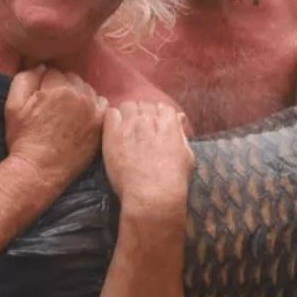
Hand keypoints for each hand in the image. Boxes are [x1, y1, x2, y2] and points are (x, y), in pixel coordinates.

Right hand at [5, 65, 105, 190]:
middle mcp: (82, 96)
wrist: (40, 170)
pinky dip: (92, 106)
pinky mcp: (102, 124)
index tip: (39, 97)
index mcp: (60, 88)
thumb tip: (42, 67)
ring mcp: (95, 110)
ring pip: (87, 90)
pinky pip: (101, 104)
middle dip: (62, 87)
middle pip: (73, 79)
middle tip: (51, 106)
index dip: (44, 83)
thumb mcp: (13, 105)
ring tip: (64, 113)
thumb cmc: (23, 138)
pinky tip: (81, 117)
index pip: (53, 71)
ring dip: (78, 95)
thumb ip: (26, 78)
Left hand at [102, 101, 192, 215]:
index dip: (158, 116)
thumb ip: (180, 132)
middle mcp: (149, 119)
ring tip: (126, 129)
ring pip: (127, 106)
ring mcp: (130, 125)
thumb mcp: (186, 154)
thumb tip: (179, 118)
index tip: (154, 126)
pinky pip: (110, 114)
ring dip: (127, 114)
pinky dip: (112, 119)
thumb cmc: (173, 178)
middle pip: (143, 104)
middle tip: (139, 129)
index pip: (161, 107)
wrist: (152, 193)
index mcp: (169, 122)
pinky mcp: (113, 134)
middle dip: (142, 114)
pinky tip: (114, 132)